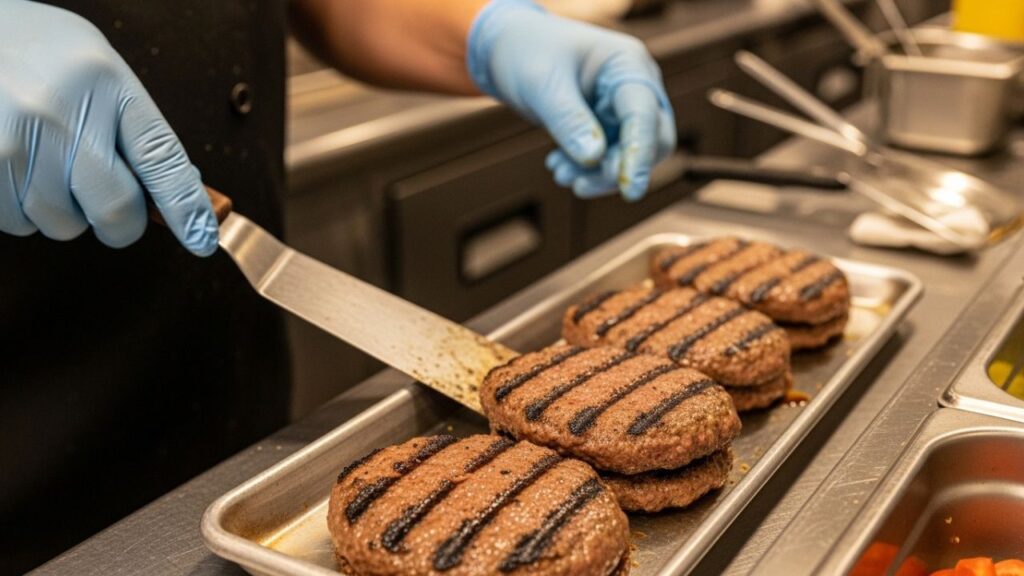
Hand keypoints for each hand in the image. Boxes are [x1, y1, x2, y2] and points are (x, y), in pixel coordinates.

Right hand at [0, 0, 217, 254]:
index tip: (202, 238)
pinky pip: (19, 223)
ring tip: (47, 163)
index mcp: (109, 85)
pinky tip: (20, 169)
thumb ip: (136, 129)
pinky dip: (23, 209)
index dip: (186, 207)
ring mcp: (19, 140)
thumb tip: (180, 189)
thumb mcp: (100, 72)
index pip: (161, 160)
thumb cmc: (38, 54)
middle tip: (109, 202)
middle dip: (119, 221)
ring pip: (64, 224)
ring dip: (64, 210)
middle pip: (114, 209)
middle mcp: (66, 112)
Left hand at [467, 0, 675, 200]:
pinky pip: (608, 158)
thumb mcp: (542, 84)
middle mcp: (634, 86)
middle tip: (578, 186)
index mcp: (627, 65)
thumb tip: (594, 159)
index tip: (629, 190)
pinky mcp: (606, 126)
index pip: (645, 114)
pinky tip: (557, 166)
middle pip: (651, 139)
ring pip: (628, 155)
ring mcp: (622, 108)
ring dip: (597, 175)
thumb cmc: (527, 52)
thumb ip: (568, 120)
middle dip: (617, 169)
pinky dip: (585, 169)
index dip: (639, 153)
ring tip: (559, 174)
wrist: (507, 47)